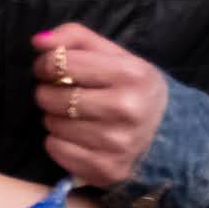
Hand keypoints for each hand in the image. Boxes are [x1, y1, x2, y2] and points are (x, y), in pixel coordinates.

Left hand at [32, 20, 171, 189]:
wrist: (170, 134)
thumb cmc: (133, 88)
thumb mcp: (116, 55)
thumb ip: (77, 38)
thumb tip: (38, 41)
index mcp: (131, 74)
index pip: (61, 63)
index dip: (45, 64)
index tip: (49, 69)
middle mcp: (127, 109)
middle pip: (51, 97)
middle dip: (49, 92)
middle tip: (64, 94)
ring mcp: (117, 143)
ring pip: (51, 124)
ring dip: (55, 118)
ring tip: (76, 115)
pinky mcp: (105, 168)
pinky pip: (55, 148)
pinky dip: (59, 141)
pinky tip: (79, 136)